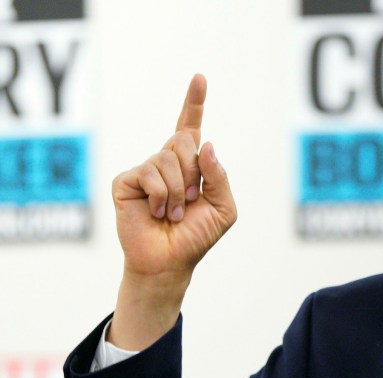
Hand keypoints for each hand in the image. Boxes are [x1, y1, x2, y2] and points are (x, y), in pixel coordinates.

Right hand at [108, 74, 236, 349]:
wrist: (170, 261)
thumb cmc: (196, 236)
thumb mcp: (223, 207)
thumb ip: (219, 176)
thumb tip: (206, 144)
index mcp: (189, 165)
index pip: (190, 127)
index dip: (194, 102)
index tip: (200, 78)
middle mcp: (165, 162)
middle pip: (184, 141)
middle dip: (194, 173)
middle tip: (190, 201)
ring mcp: (144, 170)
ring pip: (168, 160)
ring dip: (178, 192)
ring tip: (173, 212)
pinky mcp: (125, 181)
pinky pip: (150, 174)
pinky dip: (161, 196)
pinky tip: (157, 212)